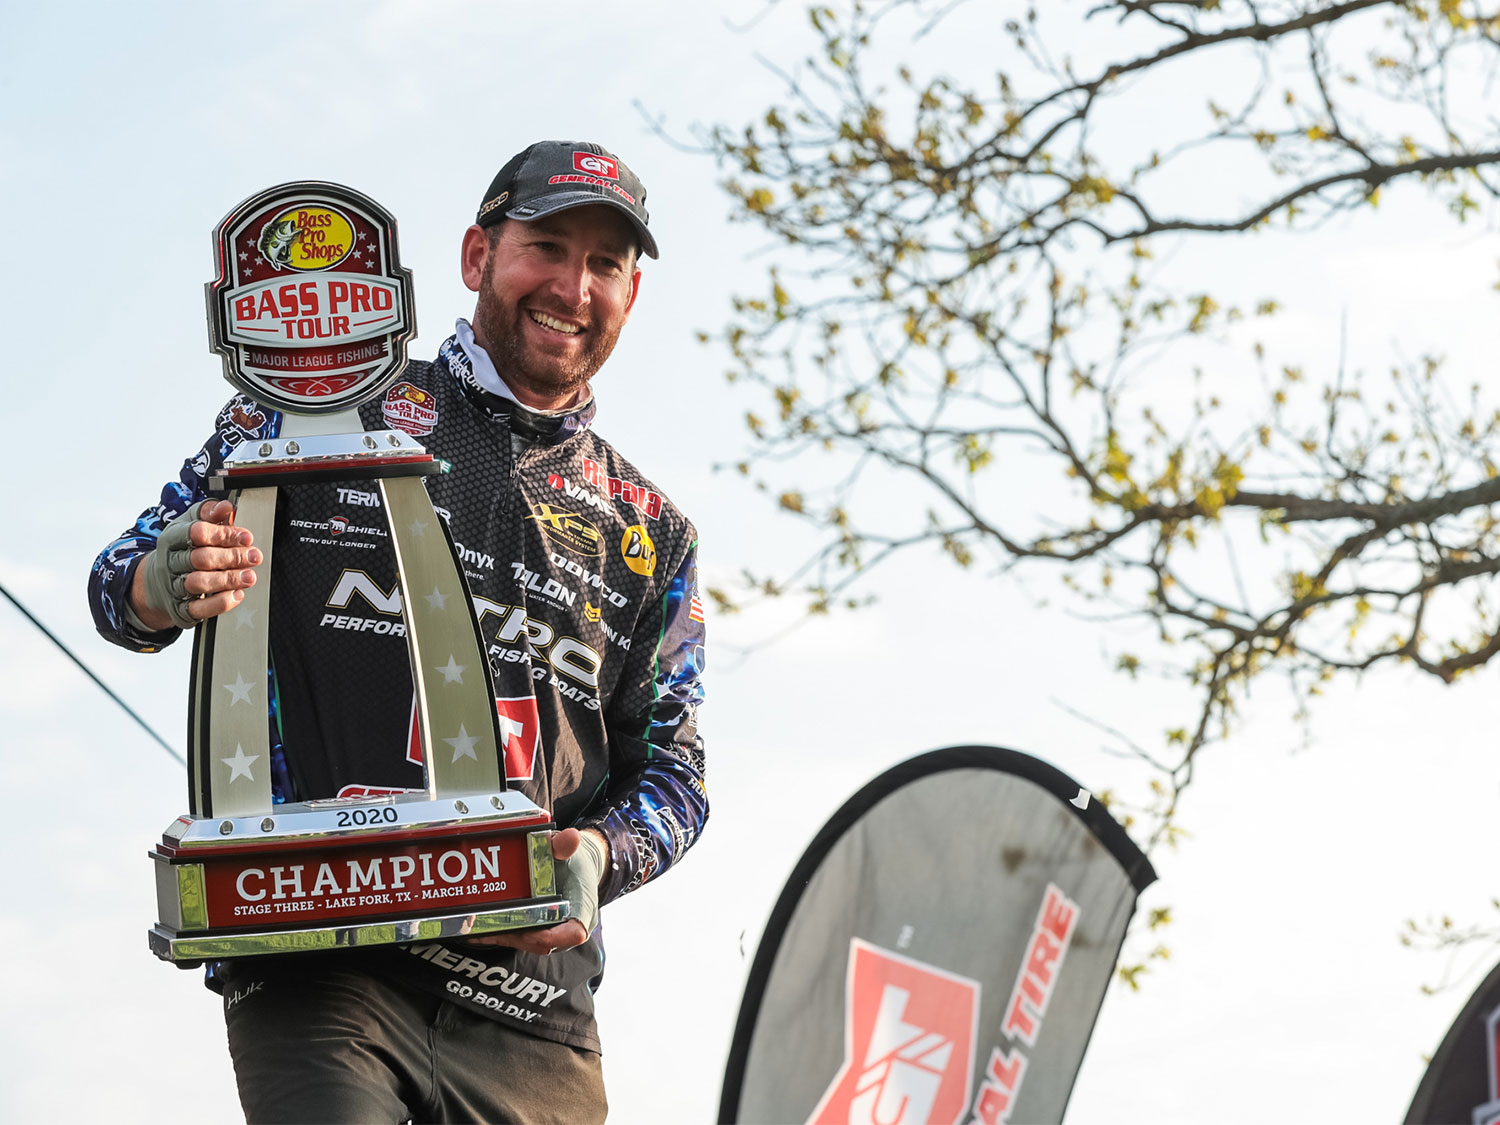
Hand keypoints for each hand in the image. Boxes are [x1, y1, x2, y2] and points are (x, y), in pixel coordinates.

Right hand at [130, 499, 262, 630]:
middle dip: (232, 557)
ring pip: (199, 583)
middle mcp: (170, 562)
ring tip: (249, 576)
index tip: (246, 537)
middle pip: (200, 558)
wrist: (156, 582)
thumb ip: (208, 513)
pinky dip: (220, 603)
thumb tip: (226, 507)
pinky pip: (199, 609)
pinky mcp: (179, 609)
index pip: (197, 532)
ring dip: (228, 580)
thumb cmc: (181, 549)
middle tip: (254, 556)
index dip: (224, 534)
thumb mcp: (190, 524)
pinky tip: (237, 594)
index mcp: (173, 538)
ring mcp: (173, 586)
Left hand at [463, 828, 607, 955]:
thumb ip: (566, 846)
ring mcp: (553, 934)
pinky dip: (501, 934)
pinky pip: (521, 939)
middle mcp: (567, 929)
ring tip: (479, 926)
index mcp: (582, 910)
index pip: (572, 933)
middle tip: (490, 924)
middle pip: (541, 942)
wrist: (579, 868)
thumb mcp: (571, 851)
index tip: (526, 928)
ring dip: (505, 936)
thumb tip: (569, 837)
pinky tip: (479, 929)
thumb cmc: (577, 863)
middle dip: (515, 934)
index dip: (550, 936)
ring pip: (528, 943)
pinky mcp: (539, 933)